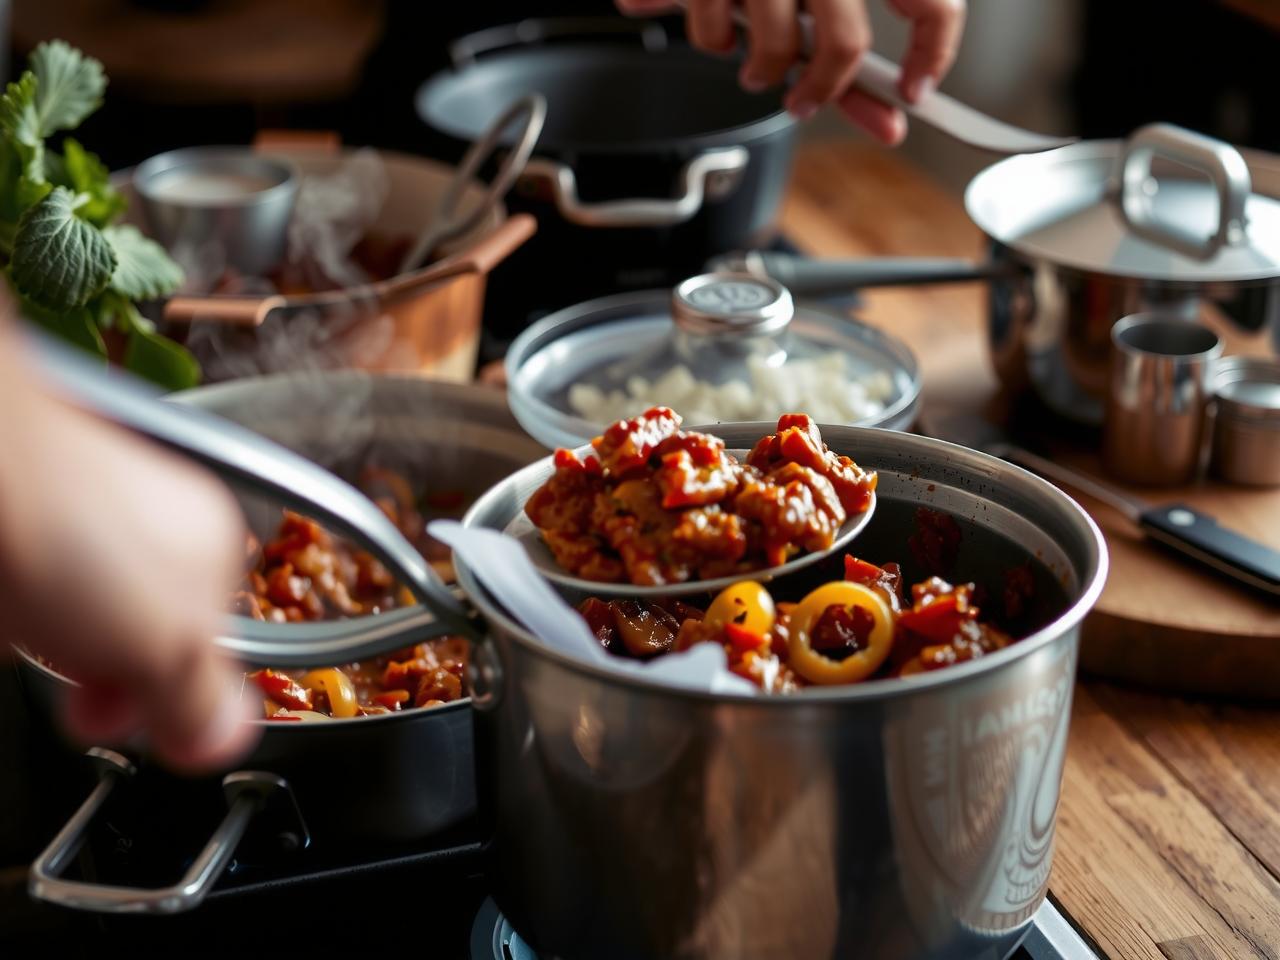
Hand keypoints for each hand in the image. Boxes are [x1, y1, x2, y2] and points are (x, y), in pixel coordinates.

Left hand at [0, 313, 258, 773]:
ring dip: (49, 653)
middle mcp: (148, 530)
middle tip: (84, 703)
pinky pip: (24, 607)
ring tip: (31, 637)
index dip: (175, 698)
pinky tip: (7, 610)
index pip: (208, 648)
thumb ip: (206, 699)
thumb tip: (226, 740)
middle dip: (105, 684)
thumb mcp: (168, 643)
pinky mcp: (21, 539)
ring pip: (69, 628)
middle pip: (135, 640)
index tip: (146, 723)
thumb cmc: (62, 524)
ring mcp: (75, 529)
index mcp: (209, 547)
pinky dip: (12, 623)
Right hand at [615, 0, 965, 144]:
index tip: (916, 92)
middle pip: (845, 43)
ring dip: (763, 70)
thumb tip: (888, 118)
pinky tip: (720, 22)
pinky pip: (716, 36)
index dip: (931, 53)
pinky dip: (715, 42)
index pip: (930, 0)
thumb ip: (852, 50)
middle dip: (825, 88)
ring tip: (755, 57)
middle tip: (806, 98)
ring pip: (777, 46)